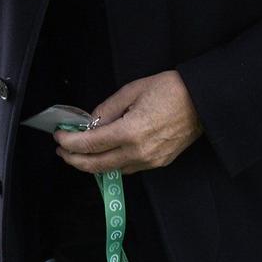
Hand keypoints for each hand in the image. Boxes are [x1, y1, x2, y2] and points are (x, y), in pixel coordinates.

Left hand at [52, 71, 203, 174]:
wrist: (202, 101)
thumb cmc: (170, 90)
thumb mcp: (131, 91)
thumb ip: (107, 109)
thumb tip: (90, 122)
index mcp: (130, 131)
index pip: (90, 144)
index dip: (70, 143)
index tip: (59, 137)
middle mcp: (139, 151)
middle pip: (97, 165)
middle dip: (74, 160)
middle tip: (62, 151)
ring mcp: (150, 160)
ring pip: (112, 170)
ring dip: (92, 164)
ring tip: (79, 153)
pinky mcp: (159, 163)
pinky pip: (128, 169)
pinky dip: (112, 164)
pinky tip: (105, 154)